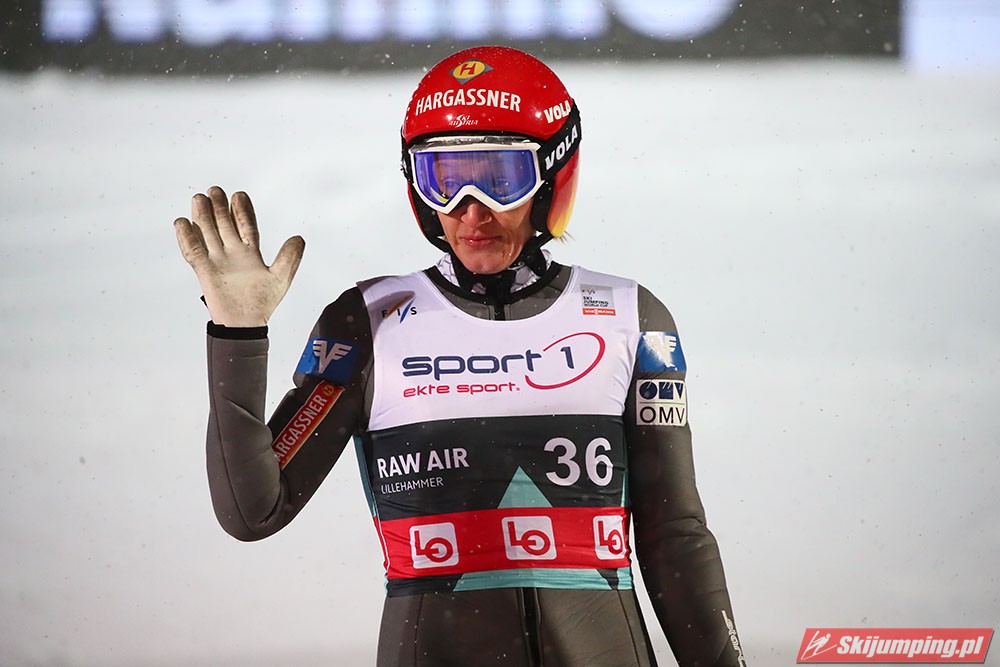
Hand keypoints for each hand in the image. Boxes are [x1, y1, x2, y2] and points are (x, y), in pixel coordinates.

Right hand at [174, 186, 304, 326]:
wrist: (244, 324)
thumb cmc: (262, 303)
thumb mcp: (281, 278)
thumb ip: (290, 258)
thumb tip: (299, 238)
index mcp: (251, 252)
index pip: (246, 225)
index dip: (242, 211)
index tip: (239, 195)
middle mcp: (232, 253)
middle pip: (224, 225)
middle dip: (220, 208)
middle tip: (215, 190)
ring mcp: (217, 260)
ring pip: (208, 233)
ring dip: (203, 217)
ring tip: (200, 199)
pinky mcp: (204, 271)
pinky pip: (193, 251)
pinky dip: (187, 237)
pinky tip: (183, 223)